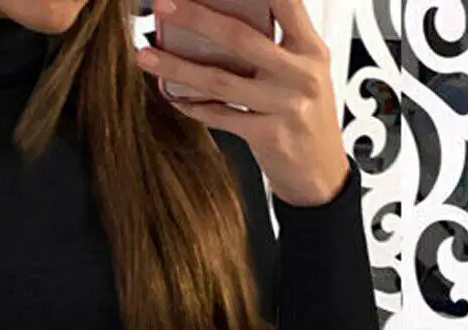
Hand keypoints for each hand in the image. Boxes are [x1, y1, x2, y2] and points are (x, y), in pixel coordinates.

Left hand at [136, 0, 350, 206]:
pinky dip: (193, 106)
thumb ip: (276, 47)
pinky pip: (220, 116)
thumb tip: (224, 21)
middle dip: (197, 17)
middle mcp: (300, 74)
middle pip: (240, 37)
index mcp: (311, 50)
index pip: (286, 2)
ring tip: (147, 55)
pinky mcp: (267, 136)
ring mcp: (285, 106)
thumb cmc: (306, 119)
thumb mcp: (305, 74)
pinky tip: (172, 96)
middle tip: (164, 6)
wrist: (320, 174)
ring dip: (178, 66)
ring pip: (220, 81)